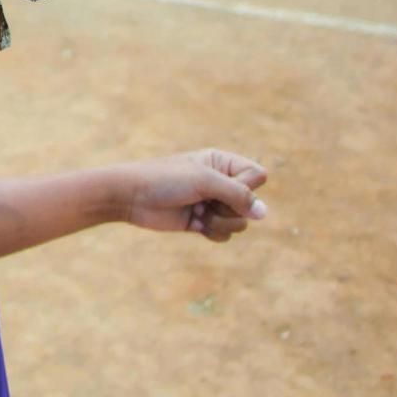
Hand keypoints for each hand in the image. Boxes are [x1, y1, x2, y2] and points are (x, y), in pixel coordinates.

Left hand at [120, 149, 268, 242]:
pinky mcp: (203, 222)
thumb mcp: (204, 181)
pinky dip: (212, 232)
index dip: (245, 187)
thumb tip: (264, 213)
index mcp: (222, 162)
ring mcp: (212, 203)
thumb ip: (238, 194)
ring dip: (219, 222)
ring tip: (196, 212)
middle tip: (202, 201)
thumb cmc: (164, 180)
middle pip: (251, 204)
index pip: (258, 176)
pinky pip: (225, 234)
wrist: (131, 197)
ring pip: (240, 222)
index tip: (218, 186)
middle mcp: (220, 181)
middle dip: (228, 208)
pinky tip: (194, 224)